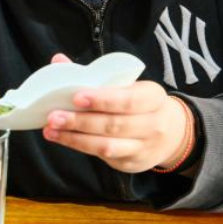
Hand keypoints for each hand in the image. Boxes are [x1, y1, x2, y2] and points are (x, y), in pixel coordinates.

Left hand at [41, 53, 192, 173]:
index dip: (103, 99)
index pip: (129, 100)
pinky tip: (61, 138)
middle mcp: (153, 124)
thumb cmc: (140, 104)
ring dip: (75, 137)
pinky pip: (103, 155)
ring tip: (51, 129)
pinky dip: (79, 146)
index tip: (77, 97)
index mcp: (153, 97)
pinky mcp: (131, 162)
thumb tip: (58, 61)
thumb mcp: (127, 86)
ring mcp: (143, 146)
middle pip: (114, 124)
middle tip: (54, 116)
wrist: (171, 135)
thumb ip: (94, 75)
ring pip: (106, 144)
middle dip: (80, 121)